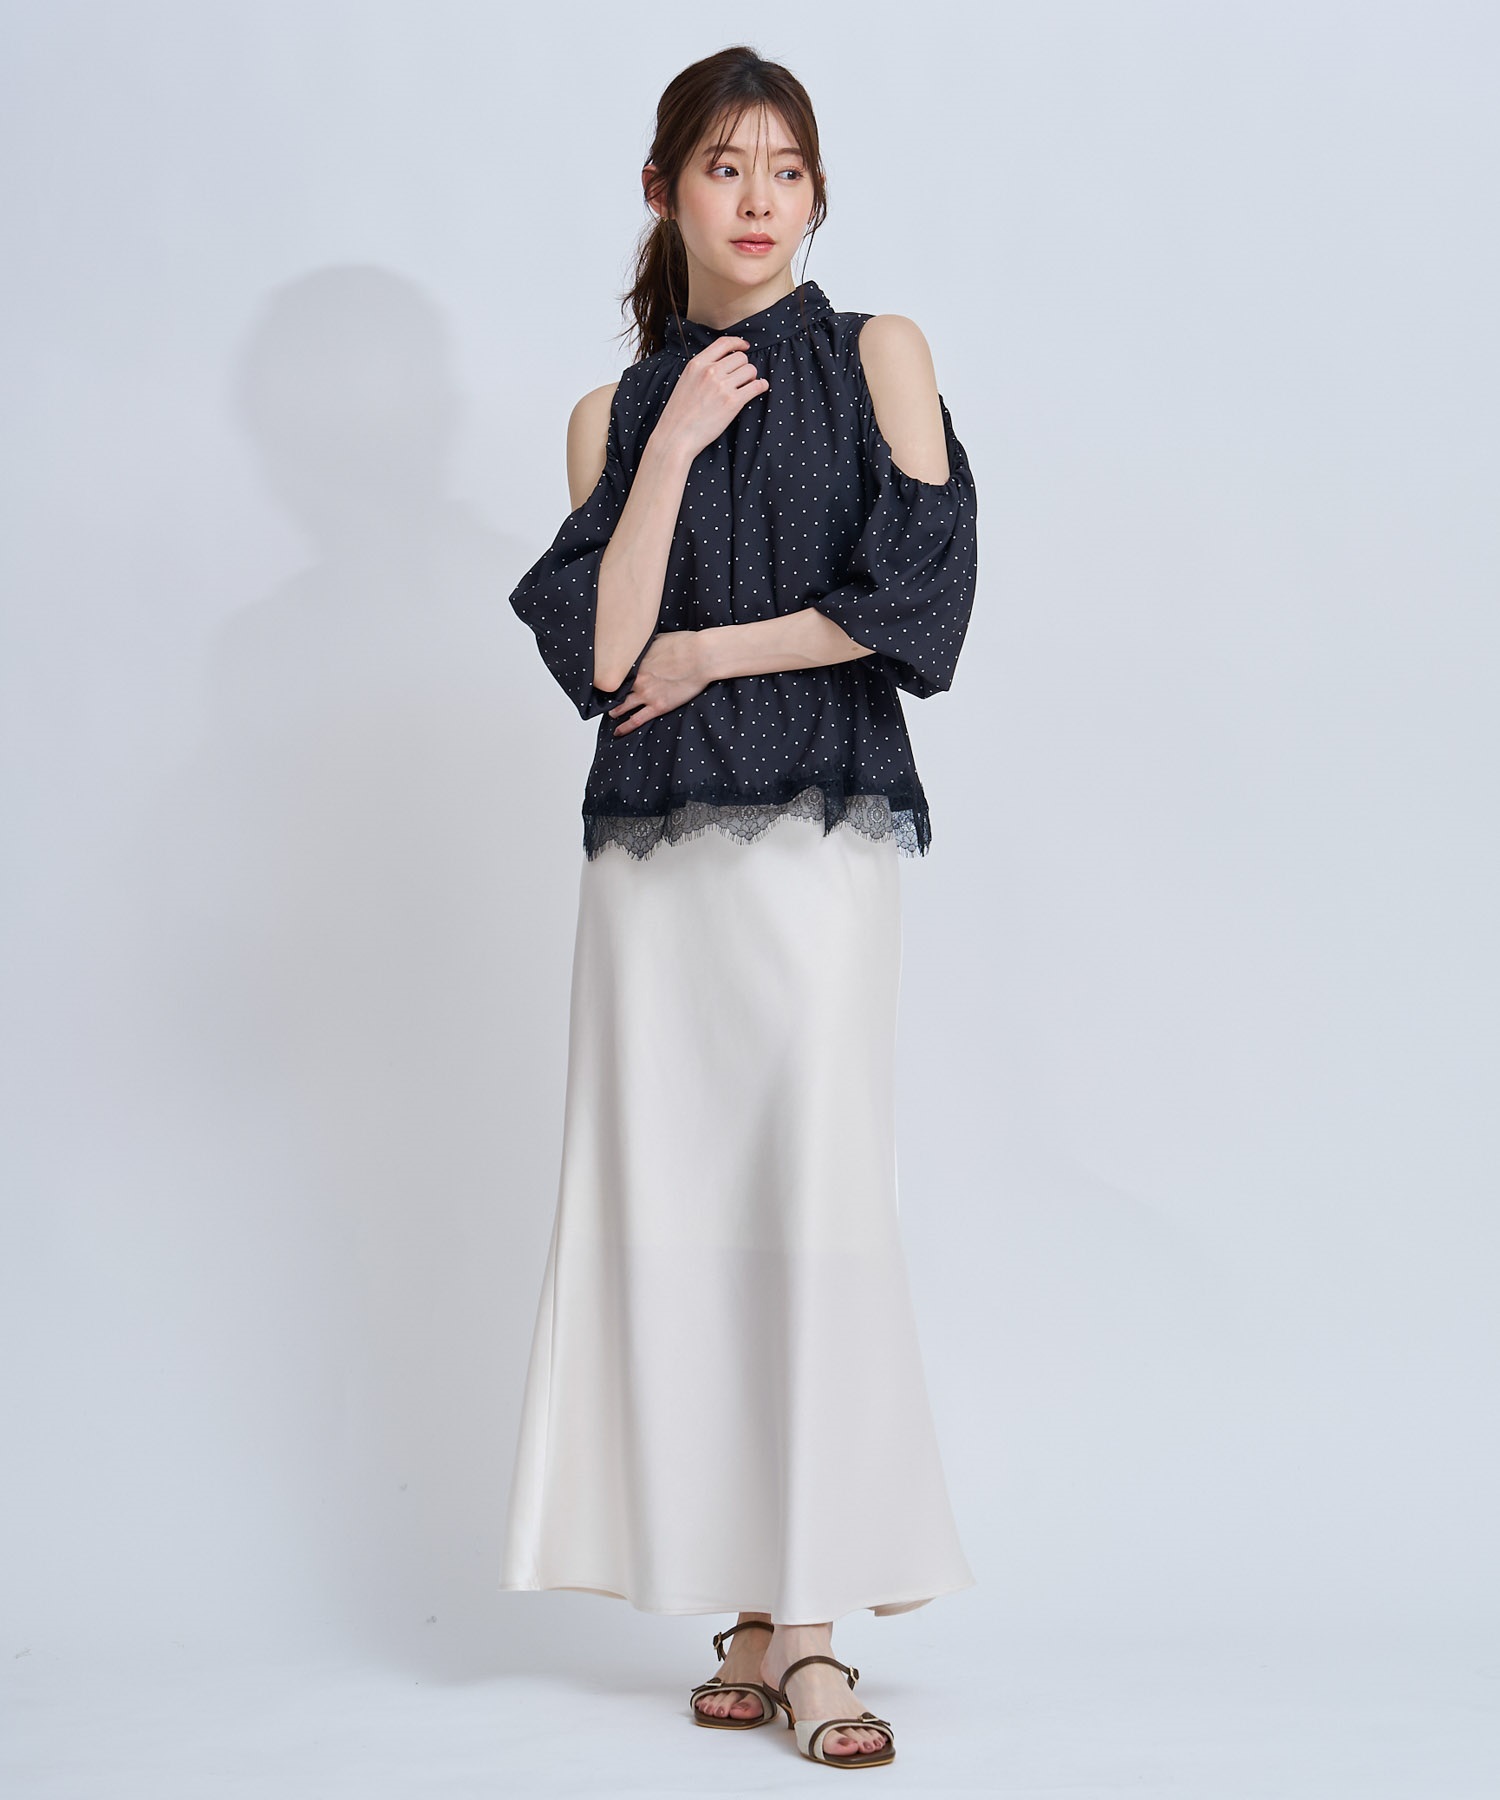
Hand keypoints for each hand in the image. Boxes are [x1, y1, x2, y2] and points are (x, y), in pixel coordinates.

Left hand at [607, 631, 709, 734]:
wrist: (701, 656)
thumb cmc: (686, 644)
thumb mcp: (660, 638)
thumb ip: (648, 644)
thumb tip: (644, 643)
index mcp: (637, 662)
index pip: (615, 672)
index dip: (610, 677)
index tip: (607, 680)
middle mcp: (638, 679)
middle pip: (615, 690)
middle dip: (609, 695)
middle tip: (604, 699)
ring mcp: (646, 694)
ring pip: (622, 706)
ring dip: (614, 711)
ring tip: (611, 714)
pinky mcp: (658, 706)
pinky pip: (636, 720)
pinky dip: (625, 727)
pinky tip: (619, 732)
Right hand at [651, 336, 769, 462]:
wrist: (676, 436)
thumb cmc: (679, 414)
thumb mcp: (686, 381)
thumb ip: (701, 370)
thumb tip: (722, 363)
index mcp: (697, 364)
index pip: (724, 343)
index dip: (738, 343)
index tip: (744, 347)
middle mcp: (710, 371)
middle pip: (740, 357)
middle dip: (744, 366)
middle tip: (742, 377)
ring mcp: (722, 386)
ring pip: (750, 370)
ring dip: (752, 377)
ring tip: (747, 386)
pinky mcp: (732, 402)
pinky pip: (756, 386)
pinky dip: (762, 386)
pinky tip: (760, 388)